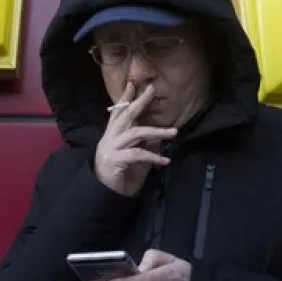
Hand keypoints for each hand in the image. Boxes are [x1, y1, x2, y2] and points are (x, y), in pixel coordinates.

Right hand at [94, 82, 175, 196]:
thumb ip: (145, 145)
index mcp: (113, 135)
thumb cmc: (122, 176)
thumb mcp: (138, 158)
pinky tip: (164, 160)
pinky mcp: (115, 160)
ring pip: (135, 133)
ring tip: (173, 132)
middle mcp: (110, 138)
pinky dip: (153, 156)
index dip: (125, 98)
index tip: (133, 84)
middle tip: (151, 90)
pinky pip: (137, 154)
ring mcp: (111, 148)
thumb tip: (159, 135)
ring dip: (156, 131)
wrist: (107, 196)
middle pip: (126, 115)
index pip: (118, 112)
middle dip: (139, 101)